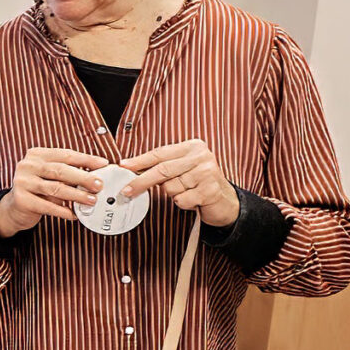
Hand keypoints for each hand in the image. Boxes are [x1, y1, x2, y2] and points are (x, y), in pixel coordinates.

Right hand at [0, 148, 109, 236]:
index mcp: (36, 155)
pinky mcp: (22, 200)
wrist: (14, 208)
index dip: (86, 159)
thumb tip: (95, 175)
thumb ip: (67, 172)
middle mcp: (27, 166)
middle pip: (61, 171)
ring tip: (91, 200)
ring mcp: (22, 182)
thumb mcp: (49, 176)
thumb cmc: (37, 189)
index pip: (65, 155)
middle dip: (83, 178)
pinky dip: (63, 211)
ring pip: (56, 188)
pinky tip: (73, 215)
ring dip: (76, 195)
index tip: (103, 164)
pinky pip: (47, 206)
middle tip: (99, 185)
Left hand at [120, 138, 239, 225]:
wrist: (225, 201)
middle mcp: (202, 156)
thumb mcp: (182, 168)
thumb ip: (162, 166)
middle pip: (162, 170)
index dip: (140, 161)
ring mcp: (207, 173)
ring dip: (171, 194)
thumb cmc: (198, 183)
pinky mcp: (210, 190)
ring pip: (170, 187)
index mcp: (193, 146)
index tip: (124, 166)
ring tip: (185, 191)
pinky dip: (182, 203)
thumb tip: (131, 168)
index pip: (160, 153)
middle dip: (141, 181)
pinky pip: (181, 199)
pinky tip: (193, 199)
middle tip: (127, 190)